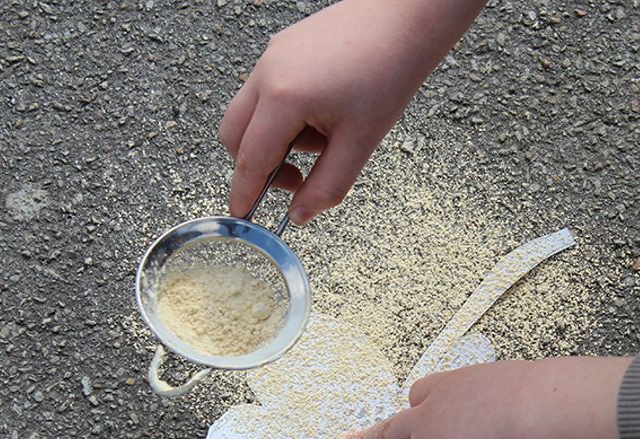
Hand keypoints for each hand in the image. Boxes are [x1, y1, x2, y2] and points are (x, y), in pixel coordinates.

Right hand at [219, 0, 484, 224]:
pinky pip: (266, 90)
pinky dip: (284, 113)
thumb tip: (300, 216)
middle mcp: (266, 73)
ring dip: (275, 138)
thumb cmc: (388, 72)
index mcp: (283, 98)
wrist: (404, 19)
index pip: (251, 159)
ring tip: (324, 137)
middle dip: (257, 166)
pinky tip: (325, 111)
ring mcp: (271, 56)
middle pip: (235, 136)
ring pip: (250, 113)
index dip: (245, 193)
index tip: (242, 217)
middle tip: (298, 179)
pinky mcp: (281, 47)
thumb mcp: (360, 142)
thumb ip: (327, 186)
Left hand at [330, 357, 636, 438]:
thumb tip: (542, 400)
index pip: (421, 395)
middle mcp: (428, 418)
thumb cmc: (543, 397)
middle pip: (387, 430)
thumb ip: (516, 395)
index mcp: (451, 387)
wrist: (537, 414)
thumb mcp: (523, 383)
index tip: (411, 412)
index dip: (414, 409)